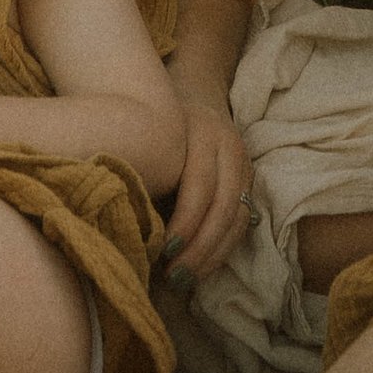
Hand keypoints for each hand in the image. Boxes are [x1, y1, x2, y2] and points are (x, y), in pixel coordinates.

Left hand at [161, 86, 253, 284]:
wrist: (193, 92)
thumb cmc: (155, 122)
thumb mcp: (148, 137)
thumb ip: (145, 172)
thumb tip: (123, 225)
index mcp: (203, 131)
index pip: (200, 186)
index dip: (185, 223)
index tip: (164, 253)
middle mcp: (230, 146)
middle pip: (224, 206)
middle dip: (200, 247)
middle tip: (174, 278)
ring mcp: (244, 164)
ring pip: (238, 217)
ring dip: (213, 255)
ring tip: (185, 280)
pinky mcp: (249, 181)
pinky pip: (243, 221)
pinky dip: (222, 248)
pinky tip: (200, 268)